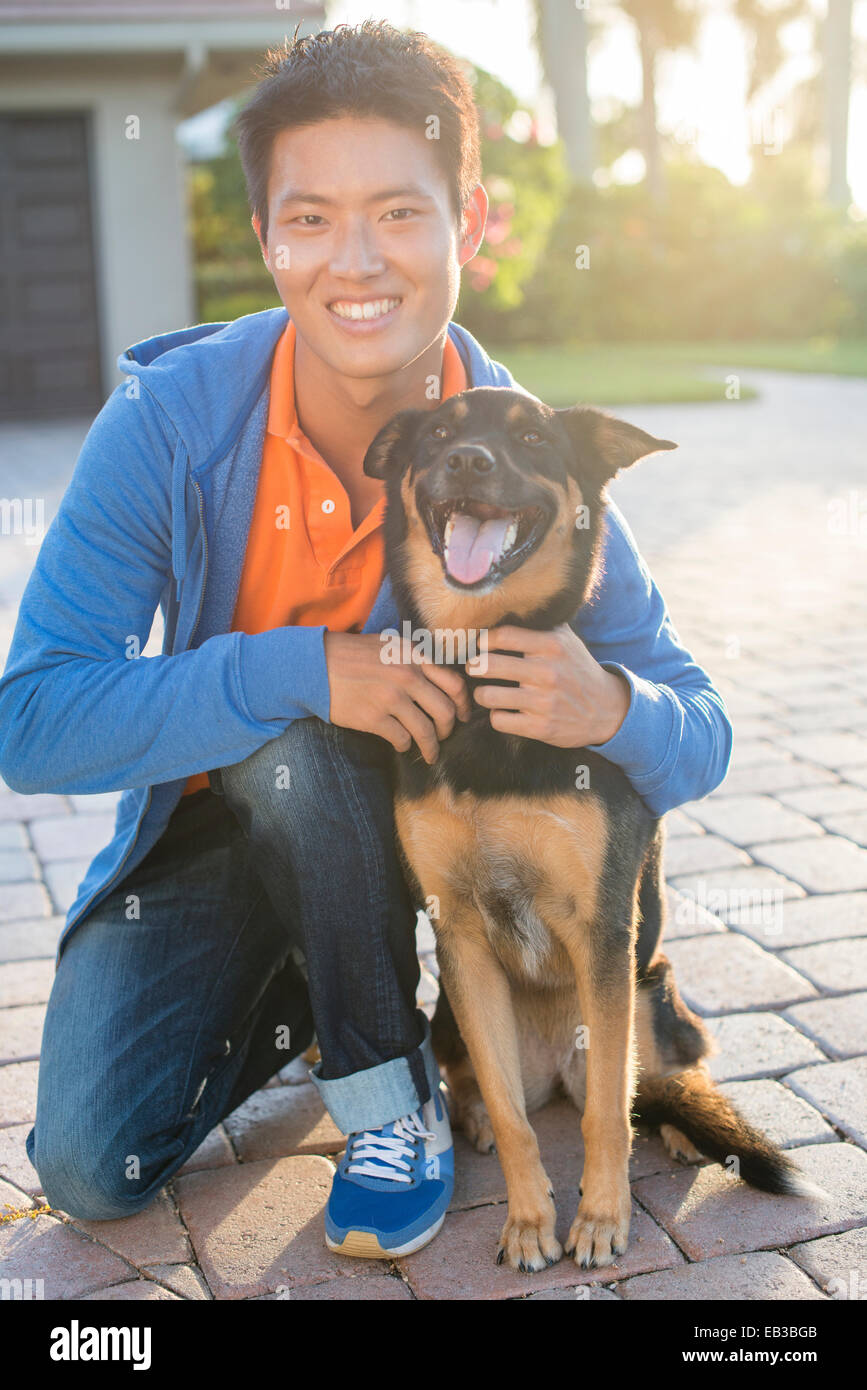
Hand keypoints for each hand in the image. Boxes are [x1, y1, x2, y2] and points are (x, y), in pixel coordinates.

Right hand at [324, 631, 471, 763]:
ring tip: (428, 753)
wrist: (316, 665)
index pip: (454, 684)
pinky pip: (401, 739)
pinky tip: (401, 745)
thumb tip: (440, 680)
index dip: (464, 705)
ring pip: (426, 731)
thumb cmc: (353, 654)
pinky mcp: (373, 718)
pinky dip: (404, 746)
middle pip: (445, 712)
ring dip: (430, 747)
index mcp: (414, 656)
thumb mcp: (390, 644)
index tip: (463, 716)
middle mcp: (406, 676)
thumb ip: (416, 659)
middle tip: (444, 737)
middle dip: (449, 730)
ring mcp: (390, 698)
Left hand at [466, 623, 630, 748]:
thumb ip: (540, 624)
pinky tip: (504, 711)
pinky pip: (499, 720)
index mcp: (552, 646)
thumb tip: (507, 607)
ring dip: (481, 694)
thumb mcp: (567, 641)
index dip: (484, 640)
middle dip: (474, 666)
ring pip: (488, 695)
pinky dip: (497, 716)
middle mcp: (548, 672)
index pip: (503, 635)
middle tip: (473, 667)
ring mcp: (544, 702)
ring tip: (485, 692)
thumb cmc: (577, 670)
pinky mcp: (541, 727)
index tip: (480, 645)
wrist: (607, 710)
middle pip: (488, 665)